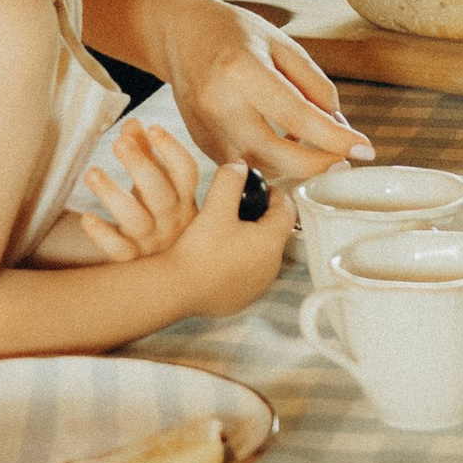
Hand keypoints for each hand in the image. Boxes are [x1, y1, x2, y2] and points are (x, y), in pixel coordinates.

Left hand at [72, 121, 210, 263]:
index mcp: (185, 202)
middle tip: (119, 143)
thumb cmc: (160, 220)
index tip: (153, 128)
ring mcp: (152, 244)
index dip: (172, 150)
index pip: (187, 174)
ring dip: (114, 195)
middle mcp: (172, 223)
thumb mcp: (159, 189)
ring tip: (91, 173)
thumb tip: (132, 123)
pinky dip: (103, 234)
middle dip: (141, 166)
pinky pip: (119, 250)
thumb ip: (146, 155)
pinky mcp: (132, 262)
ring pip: (137, 220)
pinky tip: (86, 217)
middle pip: (161, 194)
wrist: (169, 278)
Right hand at [154, 0, 370, 186]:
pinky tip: (285, 144)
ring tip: (317, 147)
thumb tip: (340, 128)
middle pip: (277, 154)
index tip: (364, 150)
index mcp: (241, 71)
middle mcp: (219, 104)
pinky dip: (271, 162)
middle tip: (345, 159)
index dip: (335, 139)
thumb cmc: (232, 33)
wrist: (178, 33)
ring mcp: (205, 128)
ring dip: (296, 165)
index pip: (297, 117)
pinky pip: (245, 165)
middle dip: (319, 164)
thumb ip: (315, 86)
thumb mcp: (282, 44)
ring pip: (261, 167)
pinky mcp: (201, 143)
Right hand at [155, 157, 295, 319]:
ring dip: (251, 238)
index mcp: (271, 241)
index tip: (256, 188)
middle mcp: (272, 266)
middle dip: (261, 215)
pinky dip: (240, 259)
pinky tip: (220, 253)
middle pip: (276, 230)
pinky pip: (249, 271)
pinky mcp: (244, 297)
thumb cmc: (197, 253)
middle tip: (238, 206)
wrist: (176, 290)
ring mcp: (259, 284)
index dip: (273, 193)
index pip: (286, 209)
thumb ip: (230, 180)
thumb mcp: (215, 207)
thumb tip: (239, 166)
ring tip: (227, 229)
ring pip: (262, 252)